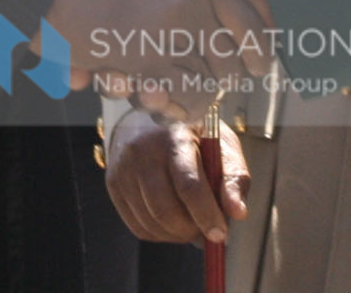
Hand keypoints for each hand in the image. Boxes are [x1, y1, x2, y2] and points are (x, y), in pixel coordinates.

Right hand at [104, 108, 249, 244]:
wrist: (150, 114)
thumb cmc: (194, 134)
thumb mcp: (221, 145)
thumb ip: (233, 178)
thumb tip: (238, 214)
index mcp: (175, 137)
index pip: (188, 185)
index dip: (206, 215)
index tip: (220, 235)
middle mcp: (144, 151)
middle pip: (165, 210)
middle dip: (191, 230)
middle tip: (207, 231)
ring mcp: (124, 168)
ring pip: (151, 223)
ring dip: (177, 235)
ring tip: (192, 225)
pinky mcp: (113, 183)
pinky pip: (138, 227)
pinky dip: (160, 234)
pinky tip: (172, 223)